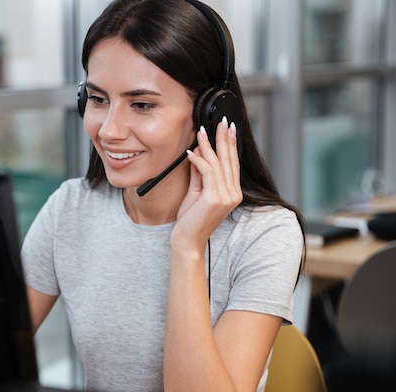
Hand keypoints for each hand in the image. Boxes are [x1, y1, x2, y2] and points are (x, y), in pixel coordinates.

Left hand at [171, 117, 241, 249]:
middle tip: (221, 122)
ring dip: (208, 146)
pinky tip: (191, 152)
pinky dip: (199, 160)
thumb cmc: (190, 221)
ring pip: (218, 164)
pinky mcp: (215, 198)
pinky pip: (207, 172)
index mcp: (232, 193)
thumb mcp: (196, 193)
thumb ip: (199, 175)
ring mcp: (226, 196)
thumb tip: (199, 154)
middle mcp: (233, 194)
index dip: (230, 145)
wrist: (187, 241)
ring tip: (201, 132)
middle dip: (224, 139)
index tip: (228, 128)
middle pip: (229, 160)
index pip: (232, 164)